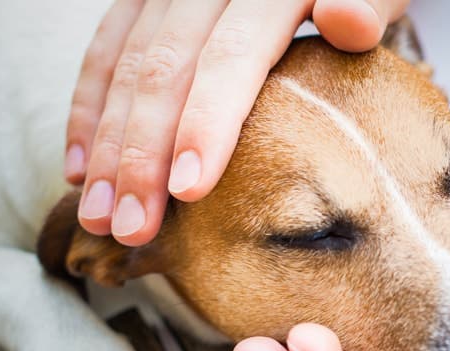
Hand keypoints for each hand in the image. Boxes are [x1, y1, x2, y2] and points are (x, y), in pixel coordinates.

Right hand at [66, 0, 408, 245]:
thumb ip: (367, 3)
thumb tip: (347, 20)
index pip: (233, 55)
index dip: (206, 122)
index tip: (190, 189)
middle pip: (165, 68)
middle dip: (142, 155)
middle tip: (134, 228)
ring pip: (125, 64)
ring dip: (106, 146)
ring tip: (102, 217)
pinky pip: (106, 47)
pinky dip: (88, 110)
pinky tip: (82, 170)